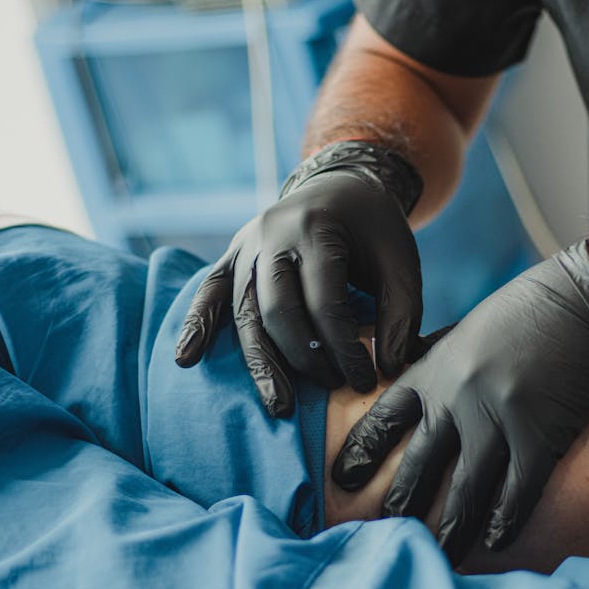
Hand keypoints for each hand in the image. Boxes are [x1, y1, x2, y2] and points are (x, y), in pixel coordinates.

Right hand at [175, 169, 422, 416]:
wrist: (338, 184)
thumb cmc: (373, 228)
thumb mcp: (400, 261)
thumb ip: (401, 314)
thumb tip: (391, 368)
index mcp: (316, 229)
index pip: (323, 302)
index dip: (343, 348)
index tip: (363, 380)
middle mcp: (272, 235)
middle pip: (278, 310)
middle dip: (304, 358)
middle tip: (330, 387)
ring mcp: (246, 246)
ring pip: (243, 311)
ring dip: (259, 362)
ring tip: (277, 404)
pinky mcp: (231, 256)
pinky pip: (210, 292)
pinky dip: (197, 325)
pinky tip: (186, 358)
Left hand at [332, 241, 588, 564]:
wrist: (584, 298)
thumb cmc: (526, 310)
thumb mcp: (465, 328)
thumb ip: (434, 356)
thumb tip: (399, 365)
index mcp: (434, 370)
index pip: (385, 419)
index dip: (362, 452)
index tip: (341, 480)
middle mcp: (456, 398)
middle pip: (419, 465)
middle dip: (400, 505)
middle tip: (386, 535)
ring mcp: (497, 417)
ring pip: (465, 489)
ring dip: (451, 529)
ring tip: (440, 557)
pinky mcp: (539, 433)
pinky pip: (517, 491)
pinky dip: (504, 520)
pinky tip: (495, 542)